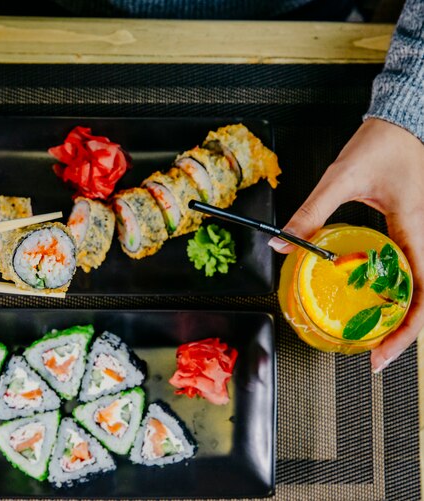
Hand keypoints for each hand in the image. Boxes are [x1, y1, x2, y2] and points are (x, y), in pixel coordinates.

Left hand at [269, 118, 423, 371]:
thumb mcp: (340, 179)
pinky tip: (375, 300)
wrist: (404, 119)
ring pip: (420, 288)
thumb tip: (281, 244)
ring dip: (400, 316)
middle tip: (373, 355)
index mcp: (415, 229)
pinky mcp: (413, 230)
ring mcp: (422, 234)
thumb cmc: (383, 144)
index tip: (381, 354)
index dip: (405, 332)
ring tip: (374, 336)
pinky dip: (397, 292)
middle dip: (401, 333)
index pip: (422, 294)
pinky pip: (411, 270)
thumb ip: (309, 213)